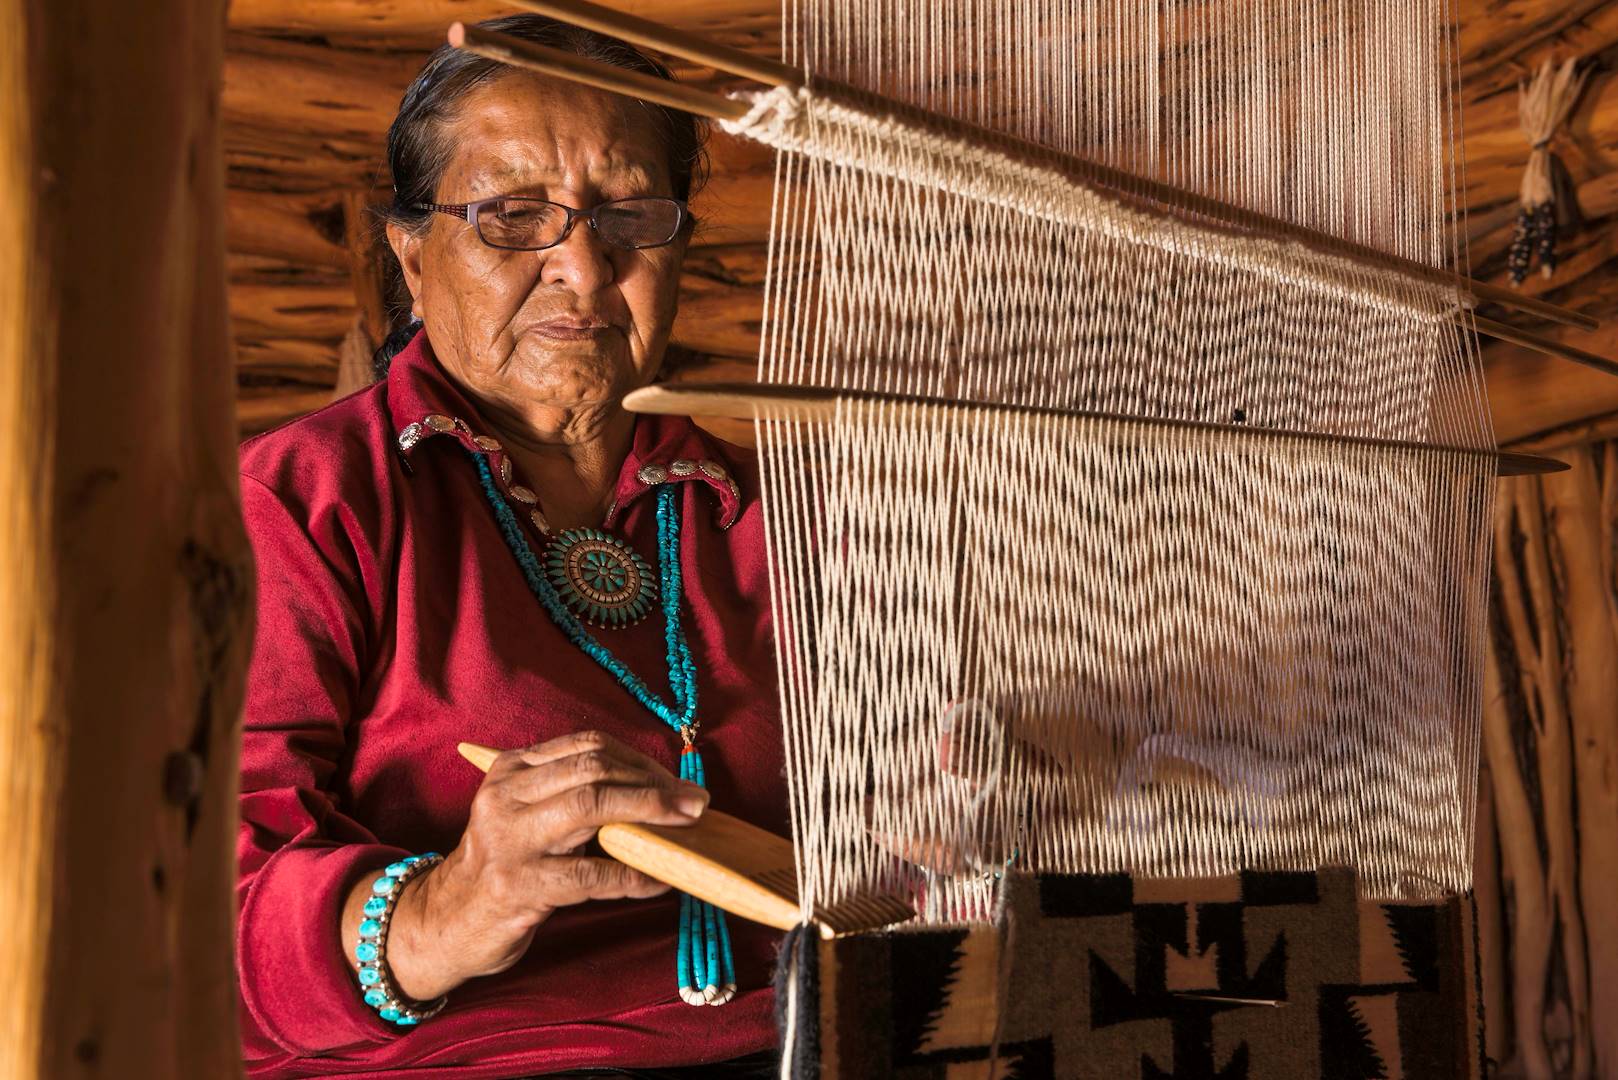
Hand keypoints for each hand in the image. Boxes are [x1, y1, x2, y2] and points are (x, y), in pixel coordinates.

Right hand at [341, 730, 707, 1000]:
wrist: (445, 922)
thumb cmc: (503, 865)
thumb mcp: (525, 814)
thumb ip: (572, 793)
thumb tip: (657, 790)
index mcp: (511, 770)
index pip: (587, 747)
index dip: (641, 761)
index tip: (677, 782)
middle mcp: (506, 796)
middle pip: (593, 769)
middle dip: (653, 783)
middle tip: (695, 802)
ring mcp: (509, 841)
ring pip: (591, 808)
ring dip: (650, 813)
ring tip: (686, 826)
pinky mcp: (518, 886)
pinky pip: (589, 874)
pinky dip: (631, 874)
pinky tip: (658, 879)